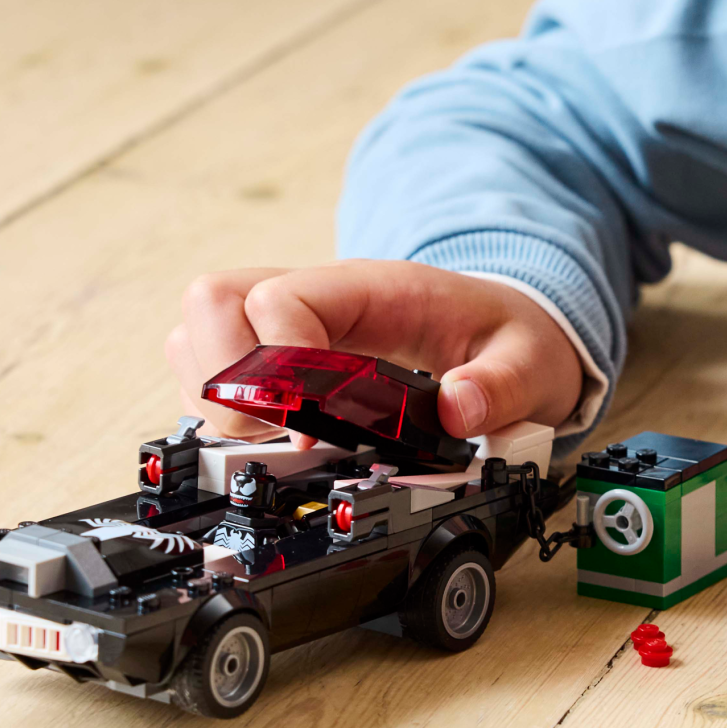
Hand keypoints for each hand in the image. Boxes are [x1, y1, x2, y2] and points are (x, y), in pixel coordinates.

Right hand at [168, 261, 584, 443]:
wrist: (506, 331)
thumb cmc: (505, 338)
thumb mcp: (530, 361)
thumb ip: (502, 386)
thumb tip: (458, 409)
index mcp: (370, 287)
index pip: (280, 299)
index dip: (276, 367)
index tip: (306, 429)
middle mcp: (315, 295)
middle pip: (212, 300)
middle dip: (223, 377)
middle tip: (271, 434)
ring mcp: (288, 321)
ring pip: (196, 332)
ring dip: (214, 395)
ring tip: (269, 440)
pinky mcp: (276, 352)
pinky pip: (211, 366)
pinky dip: (221, 409)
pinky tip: (267, 440)